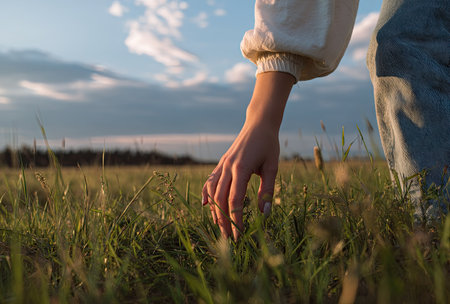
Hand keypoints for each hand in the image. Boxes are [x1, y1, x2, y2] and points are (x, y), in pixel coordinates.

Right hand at [202, 71, 294, 239]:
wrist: (258, 123)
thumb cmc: (269, 144)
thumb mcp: (272, 167)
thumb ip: (267, 190)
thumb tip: (264, 215)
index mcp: (240, 168)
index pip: (235, 200)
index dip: (236, 220)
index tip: (240, 235)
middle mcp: (227, 167)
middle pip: (220, 199)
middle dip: (223, 220)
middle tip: (229, 238)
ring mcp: (222, 165)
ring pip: (212, 191)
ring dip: (214, 211)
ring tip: (219, 226)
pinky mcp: (221, 163)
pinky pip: (210, 181)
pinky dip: (206, 194)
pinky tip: (206, 205)